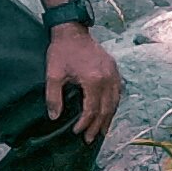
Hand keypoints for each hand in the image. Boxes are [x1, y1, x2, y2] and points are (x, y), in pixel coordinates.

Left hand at [45, 20, 119, 140]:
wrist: (72, 31)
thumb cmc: (61, 51)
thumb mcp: (53, 74)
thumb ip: (53, 97)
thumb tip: (54, 117)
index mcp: (93, 79)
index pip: (92, 109)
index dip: (85, 123)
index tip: (77, 132)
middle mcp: (107, 78)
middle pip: (106, 109)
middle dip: (97, 126)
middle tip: (90, 139)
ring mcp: (113, 73)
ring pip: (115, 102)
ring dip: (108, 118)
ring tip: (101, 132)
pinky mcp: (114, 69)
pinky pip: (118, 92)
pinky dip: (113, 105)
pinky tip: (109, 113)